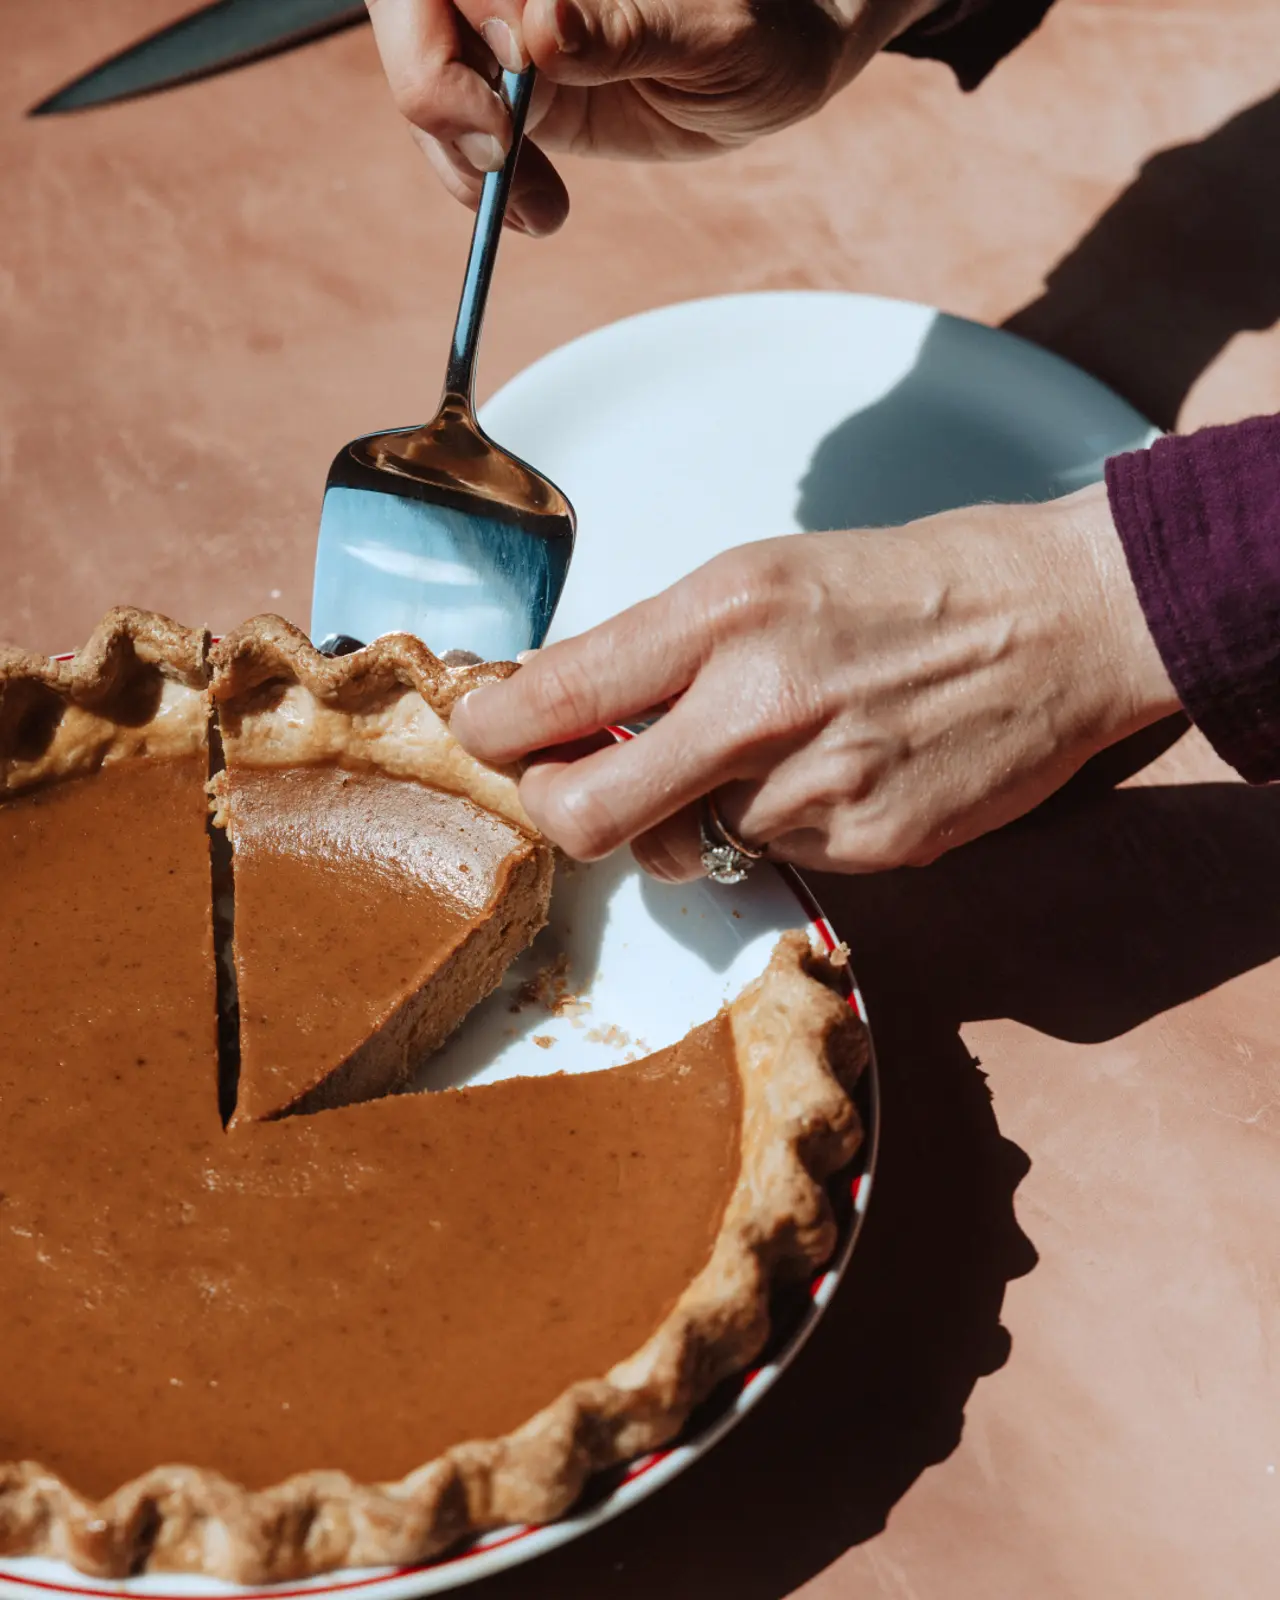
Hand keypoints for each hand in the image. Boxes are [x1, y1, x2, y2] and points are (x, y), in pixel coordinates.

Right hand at [367, 0, 937, 234]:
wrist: (783, 62)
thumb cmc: (763, 23)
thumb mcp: (709, 28)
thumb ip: (622, 26)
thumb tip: (543, 29)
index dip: (451, 32)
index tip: (505, 93)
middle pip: (412, 23)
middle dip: (437, 96)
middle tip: (500, 162)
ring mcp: (505, 34)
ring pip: (428, 86)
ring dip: (464, 160)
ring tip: (539, 207)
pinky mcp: (515, 95)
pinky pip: (464, 141)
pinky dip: (487, 186)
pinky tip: (539, 211)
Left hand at [449, 483, 1180, 877]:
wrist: (1062, 620)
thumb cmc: (912, 583)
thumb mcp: (769, 574)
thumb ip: (665, 646)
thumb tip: (574, 708)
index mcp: (724, 612)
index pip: (555, 695)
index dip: (494, 731)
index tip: (488, 736)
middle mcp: (758, 704)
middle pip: (583, 814)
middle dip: (558, 810)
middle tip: (577, 788)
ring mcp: (816, 787)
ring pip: (690, 840)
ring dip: (702, 810)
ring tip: (774, 749)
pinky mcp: (869, 846)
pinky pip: (777, 854)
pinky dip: (785, 823)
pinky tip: (840, 768)